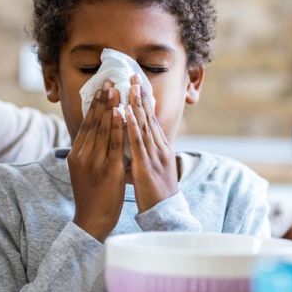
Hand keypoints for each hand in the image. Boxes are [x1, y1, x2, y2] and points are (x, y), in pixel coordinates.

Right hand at [68, 82, 125, 241]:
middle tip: (109, 80)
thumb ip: (88, 153)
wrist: (91, 221)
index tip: (101, 88)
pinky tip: (123, 114)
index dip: (94, 105)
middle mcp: (83, 156)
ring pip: (103, 130)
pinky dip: (118, 127)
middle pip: (93, 123)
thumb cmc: (91, 196)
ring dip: (111, 108)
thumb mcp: (84, 171)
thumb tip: (95, 135)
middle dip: (102, 100)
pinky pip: (115, 144)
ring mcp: (95, 163)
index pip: (86, 124)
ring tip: (116, 90)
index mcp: (76, 155)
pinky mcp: (109, 170)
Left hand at [125, 76, 178, 212]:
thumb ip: (145, 155)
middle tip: (133, 76)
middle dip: (141, 96)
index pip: (151, 120)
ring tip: (130, 87)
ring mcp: (154, 156)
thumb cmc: (156, 195)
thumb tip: (135, 145)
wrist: (166, 214)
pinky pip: (137, 142)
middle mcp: (160, 148)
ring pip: (144, 126)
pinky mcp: (146, 165)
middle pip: (149, 118)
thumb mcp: (152, 170)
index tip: (138, 85)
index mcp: (161, 149)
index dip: (144, 102)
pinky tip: (126, 113)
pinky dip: (131, 125)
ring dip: (136, 105)